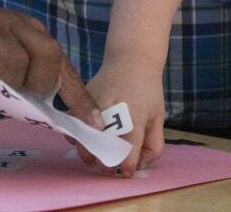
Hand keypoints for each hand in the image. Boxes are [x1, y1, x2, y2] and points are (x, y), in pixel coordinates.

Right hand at [0, 0, 100, 124]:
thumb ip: (19, 87)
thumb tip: (41, 116)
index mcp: (30, 32)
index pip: (62, 64)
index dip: (79, 95)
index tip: (93, 123)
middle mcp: (14, 24)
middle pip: (48, 53)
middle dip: (41, 85)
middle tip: (22, 99)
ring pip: (16, 60)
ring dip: (7, 85)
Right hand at [82, 59, 165, 177]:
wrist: (130, 59)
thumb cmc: (147, 91)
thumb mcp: (158, 117)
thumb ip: (153, 145)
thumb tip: (138, 166)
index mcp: (134, 117)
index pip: (127, 152)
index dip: (127, 167)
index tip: (126, 172)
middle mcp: (111, 112)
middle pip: (101, 150)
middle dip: (105, 165)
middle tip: (110, 169)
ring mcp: (93, 106)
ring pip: (83, 141)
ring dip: (88, 155)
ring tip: (96, 159)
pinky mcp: (81, 101)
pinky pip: (73, 127)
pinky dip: (77, 138)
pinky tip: (86, 140)